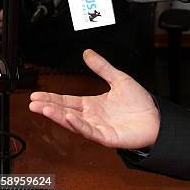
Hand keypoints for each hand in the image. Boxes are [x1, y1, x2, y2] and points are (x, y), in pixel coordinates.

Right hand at [29, 49, 159, 149]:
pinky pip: (90, 131)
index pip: (67, 100)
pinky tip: (68, 117)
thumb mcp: (119, 79)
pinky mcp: (107, 136)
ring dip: (58, 116)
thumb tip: (88, 53)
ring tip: (44, 109)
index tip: (36, 95)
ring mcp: (98, 127)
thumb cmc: (139, 102)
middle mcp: (93, 116)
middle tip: (33, 103)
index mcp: (93, 104)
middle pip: (65, 111)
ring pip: (74, 122)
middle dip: (48, 107)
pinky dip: (78, 125)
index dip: (52, 98)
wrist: (156, 117)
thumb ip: (102, 67)